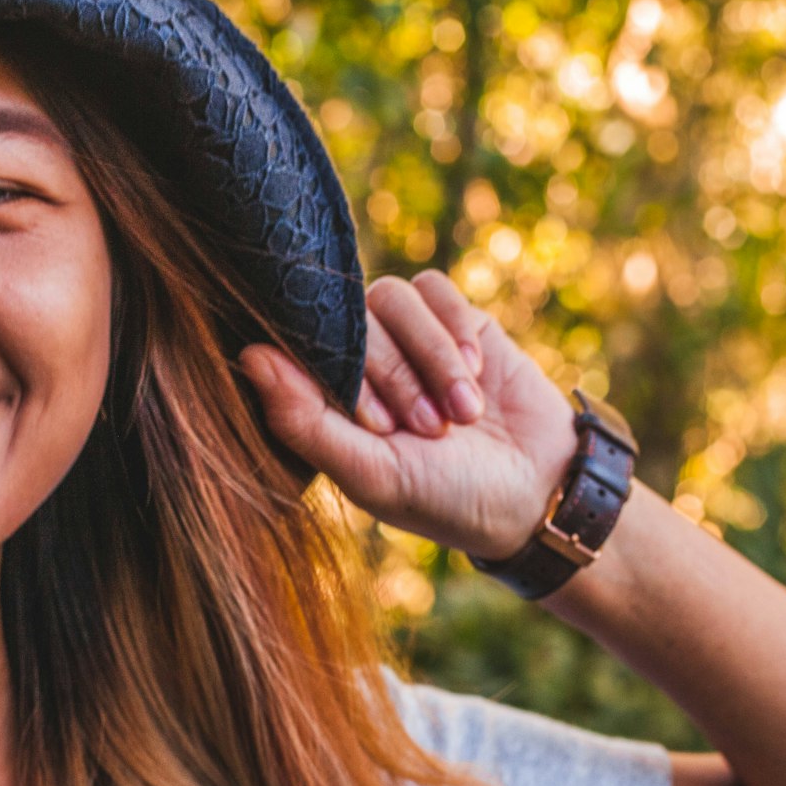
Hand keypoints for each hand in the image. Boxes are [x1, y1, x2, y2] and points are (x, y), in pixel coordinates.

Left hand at [239, 270, 580, 560]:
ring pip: (392, 296)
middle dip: (398, 376)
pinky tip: (478, 378)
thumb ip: (306, 422)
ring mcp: (406, 336)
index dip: (344, 379)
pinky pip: (435, 287)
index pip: (301, 349)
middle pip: (352, 320)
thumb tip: (247, 357)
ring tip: (463, 412)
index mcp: (326, 402)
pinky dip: (455, 331)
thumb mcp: (373, 474)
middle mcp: (359, 361)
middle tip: (431, 430)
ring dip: (431, 355)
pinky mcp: (453, 318)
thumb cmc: (445, 498)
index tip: (382, 429)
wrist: (538, 492)